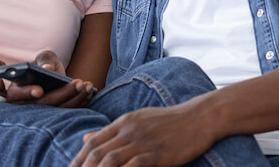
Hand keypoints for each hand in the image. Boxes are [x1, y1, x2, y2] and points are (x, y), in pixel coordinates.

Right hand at [6, 51, 94, 107]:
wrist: (53, 76)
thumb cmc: (44, 64)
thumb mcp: (43, 58)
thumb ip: (44, 60)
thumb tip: (47, 67)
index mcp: (16, 90)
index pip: (19, 94)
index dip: (28, 92)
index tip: (39, 90)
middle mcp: (26, 106)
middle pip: (44, 104)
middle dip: (64, 93)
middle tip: (79, 82)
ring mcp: (42, 115)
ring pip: (58, 111)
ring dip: (75, 98)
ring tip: (87, 85)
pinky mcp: (57, 118)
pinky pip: (68, 114)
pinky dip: (80, 103)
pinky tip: (89, 91)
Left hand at [71, 105, 214, 166]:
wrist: (199, 117)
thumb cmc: (170, 121)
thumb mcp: (137, 120)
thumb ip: (112, 131)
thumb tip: (86, 138)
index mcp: (123, 122)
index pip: (93, 142)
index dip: (79, 159)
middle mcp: (129, 131)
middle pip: (97, 153)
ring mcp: (142, 142)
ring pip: (110, 160)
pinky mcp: (157, 154)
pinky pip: (133, 166)